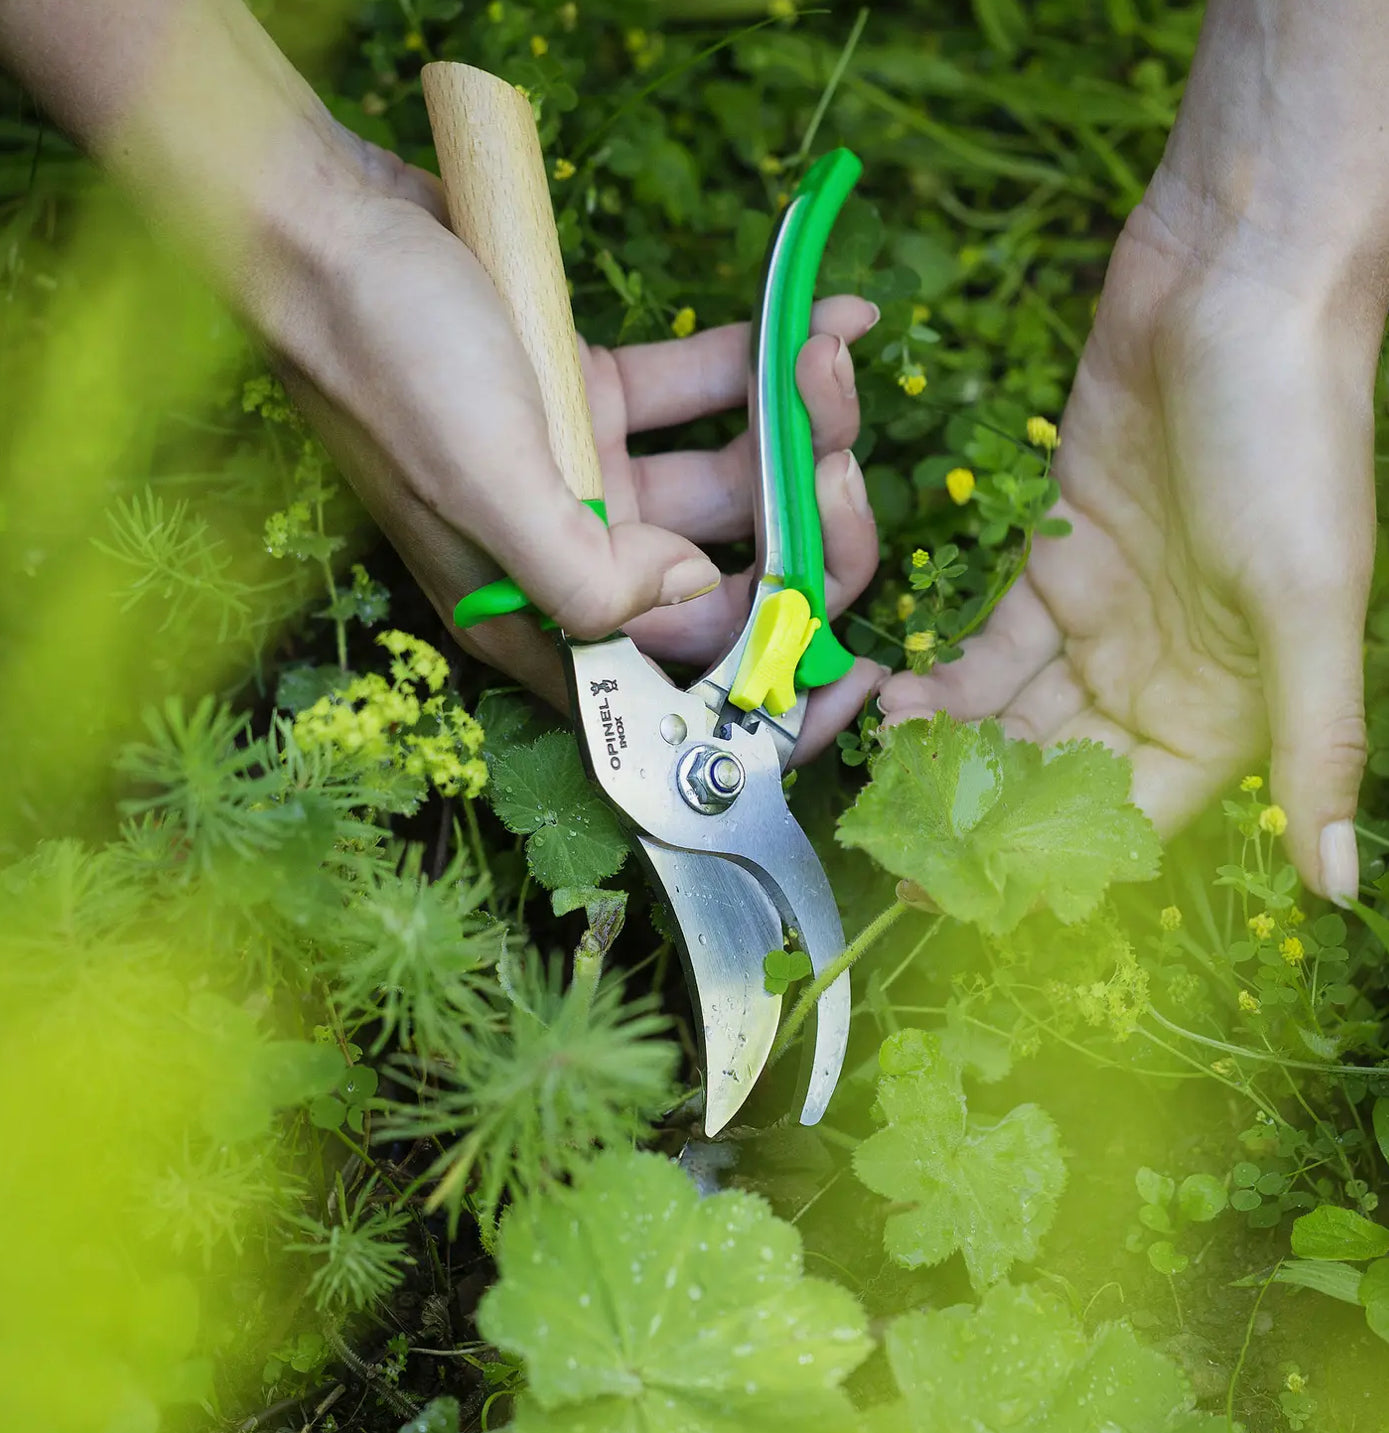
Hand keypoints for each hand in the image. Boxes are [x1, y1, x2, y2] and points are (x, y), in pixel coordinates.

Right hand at [268, 139, 882, 759]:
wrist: (328, 222)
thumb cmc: (387, 358)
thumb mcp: (482, 483)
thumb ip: (586, 575)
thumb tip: (690, 592)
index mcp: (536, 614)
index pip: (674, 688)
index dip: (770, 695)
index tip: (859, 676)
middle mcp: (572, 558)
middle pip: (727, 582)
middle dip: (804, 531)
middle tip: (841, 465)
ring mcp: (594, 477)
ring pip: (731, 481)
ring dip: (800, 428)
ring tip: (828, 356)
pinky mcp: (601, 399)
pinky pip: (706, 393)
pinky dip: (766, 359)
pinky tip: (829, 313)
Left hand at [878, 197, 1382, 900]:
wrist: (1236, 287)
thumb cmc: (1293, 439)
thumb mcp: (1312, 601)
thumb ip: (1316, 744)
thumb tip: (1341, 887)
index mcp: (1229, 706)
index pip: (1129, 815)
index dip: (1054, 863)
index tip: (972, 894)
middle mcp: (1163, 675)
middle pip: (1057, 775)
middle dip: (981, 812)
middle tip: (902, 844)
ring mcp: (1104, 619)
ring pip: (1014, 716)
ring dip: (952, 749)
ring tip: (888, 768)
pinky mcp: (1055, 561)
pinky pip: (991, 646)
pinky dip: (945, 677)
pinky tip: (897, 698)